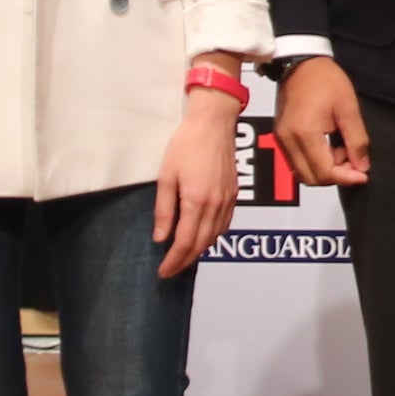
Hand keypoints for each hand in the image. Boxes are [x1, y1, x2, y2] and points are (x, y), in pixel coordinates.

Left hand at [154, 92, 240, 278]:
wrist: (214, 123)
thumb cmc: (186, 144)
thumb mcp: (166, 176)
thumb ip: (164, 209)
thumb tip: (160, 237)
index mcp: (196, 201)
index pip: (185, 242)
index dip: (173, 261)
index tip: (163, 272)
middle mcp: (215, 205)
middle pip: (201, 244)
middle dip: (185, 261)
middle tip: (170, 270)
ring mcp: (227, 200)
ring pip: (215, 237)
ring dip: (199, 251)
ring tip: (184, 257)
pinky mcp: (234, 194)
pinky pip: (225, 224)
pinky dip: (213, 237)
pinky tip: (203, 237)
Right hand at [277, 56, 367, 185]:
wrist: (301, 63)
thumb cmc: (325, 80)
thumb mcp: (349, 108)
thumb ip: (357, 141)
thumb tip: (361, 166)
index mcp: (305, 132)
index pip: (324, 172)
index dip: (346, 178)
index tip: (362, 174)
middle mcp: (288, 140)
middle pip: (311, 178)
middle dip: (335, 176)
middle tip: (352, 159)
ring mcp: (281, 139)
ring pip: (302, 173)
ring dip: (324, 170)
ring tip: (341, 149)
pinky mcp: (281, 136)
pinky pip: (296, 161)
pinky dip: (314, 162)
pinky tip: (328, 146)